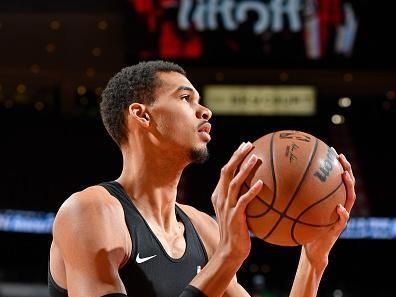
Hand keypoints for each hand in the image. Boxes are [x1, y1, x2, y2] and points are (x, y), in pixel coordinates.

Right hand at [211, 142, 262, 261]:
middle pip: (227, 171)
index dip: (235, 157)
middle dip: (238, 156)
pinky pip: (243, 200)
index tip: (246, 145)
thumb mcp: (236, 211)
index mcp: (219, 194)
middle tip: (249, 145)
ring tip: (255, 158)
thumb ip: (243, 198)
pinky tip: (261, 184)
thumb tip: (260, 187)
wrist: (230, 251)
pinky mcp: (234, 216)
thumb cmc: (237, 231)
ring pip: (234, 182)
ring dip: (245, 169)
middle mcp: (220, 197)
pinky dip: (251, 191)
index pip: (225, 170)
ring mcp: (226, 206)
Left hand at [302, 153, 355, 269]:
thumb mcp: (296, 211)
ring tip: (343, 175)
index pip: (334, 179)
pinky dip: (342, 214)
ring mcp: (340, 217)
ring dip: (348, 186)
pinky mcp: (337, 230)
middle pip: (346, 184)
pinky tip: (339, 207)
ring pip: (349, 199)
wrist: (311, 250)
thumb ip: (291, 199)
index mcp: (328, 200)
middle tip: (339, 156)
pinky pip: (342, 221)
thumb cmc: (302, 229)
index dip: (334, 165)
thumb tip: (272, 182)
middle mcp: (337, 205)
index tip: (330, 150)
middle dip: (345, 169)